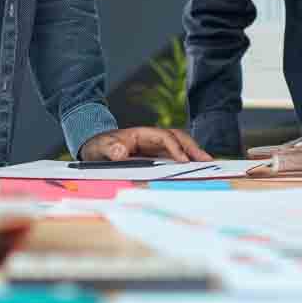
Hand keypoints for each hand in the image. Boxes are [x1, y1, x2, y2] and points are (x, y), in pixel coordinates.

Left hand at [80, 127, 212, 162]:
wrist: (95, 147)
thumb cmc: (99, 146)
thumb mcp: (101, 148)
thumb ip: (110, 149)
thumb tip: (120, 151)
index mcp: (142, 134)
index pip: (164, 137)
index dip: (175, 148)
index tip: (183, 161)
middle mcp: (152, 138)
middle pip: (178, 137)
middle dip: (192, 147)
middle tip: (206, 160)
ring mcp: (155, 146)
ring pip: (179, 145)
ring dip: (193, 153)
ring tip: (206, 163)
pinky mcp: (155, 155)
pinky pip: (174, 155)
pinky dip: (186, 160)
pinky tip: (194, 168)